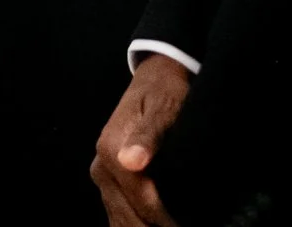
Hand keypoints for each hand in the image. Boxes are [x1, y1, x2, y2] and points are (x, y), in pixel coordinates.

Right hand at [93, 54, 188, 225]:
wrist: (155, 79)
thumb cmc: (165, 92)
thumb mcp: (163, 107)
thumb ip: (148, 135)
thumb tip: (132, 162)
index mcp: (112, 150)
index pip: (143, 203)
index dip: (169, 220)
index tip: (189, 224)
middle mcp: (101, 165)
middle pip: (128, 217)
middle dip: (156, 226)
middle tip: (183, 224)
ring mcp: (102, 174)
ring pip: (120, 220)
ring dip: (144, 226)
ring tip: (173, 224)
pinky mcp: (107, 179)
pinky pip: (118, 213)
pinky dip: (135, 223)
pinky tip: (155, 223)